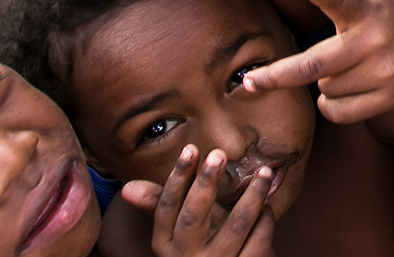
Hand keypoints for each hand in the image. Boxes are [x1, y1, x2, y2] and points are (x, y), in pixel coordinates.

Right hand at [123, 145, 274, 255]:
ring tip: (264, 173)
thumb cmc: (203, 244)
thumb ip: (160, 204)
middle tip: (218, 154)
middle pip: (193, 218)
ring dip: (252, 196)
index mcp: (165, 245)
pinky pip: (259, 242)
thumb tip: (127, 188)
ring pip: (235, 227)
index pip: (166, 209)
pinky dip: (265, 221)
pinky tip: (267, 208)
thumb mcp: (181, 226)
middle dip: (205, 184)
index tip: (191, 149)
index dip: (177, 178)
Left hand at [243, 0, 393, 123]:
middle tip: (250, 81)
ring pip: (326, 87)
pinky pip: (339, 111)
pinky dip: (332, 102)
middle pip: (316, 64)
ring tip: (345, 62)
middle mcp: (375, 41)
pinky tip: (344, 87)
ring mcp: (383, 73)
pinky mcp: (386, 98)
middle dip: (281, 74)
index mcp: (367, 8)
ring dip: (323, 79)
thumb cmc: (393, 6)